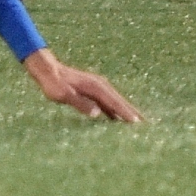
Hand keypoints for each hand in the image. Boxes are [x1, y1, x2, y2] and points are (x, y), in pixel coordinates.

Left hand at [22, 49, 142, 121]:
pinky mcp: (93, 91)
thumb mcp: (63, 94)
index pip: (115, 103)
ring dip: (126, 112)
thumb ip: (80, 103)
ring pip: (116, 102)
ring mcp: (97, 88)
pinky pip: (108, 103)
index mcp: (96, 87)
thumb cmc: (53, 83)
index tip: (138, 124)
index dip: (127, 114)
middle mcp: (100, 86)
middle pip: (121, 101)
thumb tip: (97, 113)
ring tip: (138, 124)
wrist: (46, 69)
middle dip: (133, 113)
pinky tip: (118, 120)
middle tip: (148, 126)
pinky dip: (116, 111)